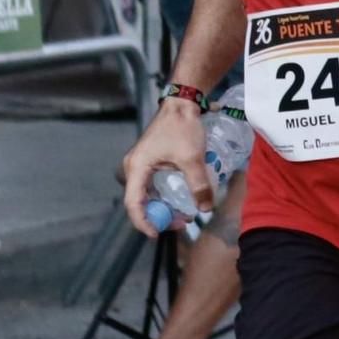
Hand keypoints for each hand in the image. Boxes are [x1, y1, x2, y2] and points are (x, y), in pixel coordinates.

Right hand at [120, 100, 212, 237]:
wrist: (182, 104)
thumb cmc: (182, 128)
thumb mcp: (192, 158)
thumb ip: (198, 184)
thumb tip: (205, 208)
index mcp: (137, 168)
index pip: (133, 203)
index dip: (143, 222)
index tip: (156, 234)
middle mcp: (134, 168)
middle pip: (140, 201)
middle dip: (158, 216)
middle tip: (180, 223)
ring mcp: (141, 164)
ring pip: (147, 194)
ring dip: (163, 206)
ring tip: (184, 214)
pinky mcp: (151, 161)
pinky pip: (153, 185)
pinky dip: (165, 195)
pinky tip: (182, 199)